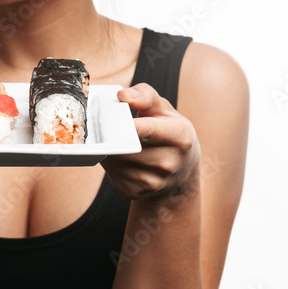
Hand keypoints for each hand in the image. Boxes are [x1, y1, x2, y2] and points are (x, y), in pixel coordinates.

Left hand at [101, 83, 200, 201]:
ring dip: (108, 148)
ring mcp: (153, 182)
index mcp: (180, 137)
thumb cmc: (170, 133)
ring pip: (114, 160)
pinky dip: (110, 163)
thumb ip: (145, 96)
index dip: (122, 122)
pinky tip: (119, 157)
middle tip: (106, 125)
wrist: (181, 174)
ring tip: (116, 141)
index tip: (108, 116)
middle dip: (111, 134)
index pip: (143, 129)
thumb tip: (123, 96)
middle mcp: (169, 163)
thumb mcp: (164, 110)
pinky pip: (111, 174)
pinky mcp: (136, 192)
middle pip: (124, 145)